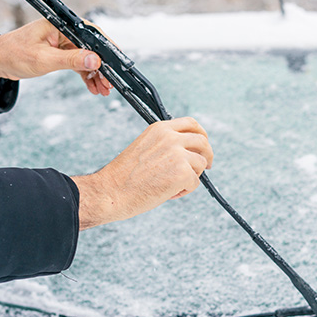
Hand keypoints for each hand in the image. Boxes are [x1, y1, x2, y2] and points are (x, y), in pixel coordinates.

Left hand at [0, 18, 113, 94]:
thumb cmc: (12, 54)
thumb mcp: (44, 59)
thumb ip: (71, 60)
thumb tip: (94, 60)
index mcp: (60, 25)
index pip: (91, 33)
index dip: (106, 48)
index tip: (116, 62)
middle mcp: (64, 31)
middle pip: (92, 48)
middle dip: (102, 67)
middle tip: (110, 83)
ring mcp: (63, 42)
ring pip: (87, 58)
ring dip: (96, 74)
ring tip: (103, 90)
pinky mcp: (60, 53)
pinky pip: (79, 64)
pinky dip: (86, 76)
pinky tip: (93, 87)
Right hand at [72, 117, 213, 229]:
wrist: (110, 192)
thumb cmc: (124, 176)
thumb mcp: (145, 147)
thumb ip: (166, 144)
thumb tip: (190, 151)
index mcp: (160, 129)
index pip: (191, 123)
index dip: (202, 134)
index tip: (203, 145)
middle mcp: (171, 138)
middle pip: (203, 142)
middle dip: (207, 155)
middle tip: (206, 167)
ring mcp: (178, 154)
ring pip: (201, 164)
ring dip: (191, 176)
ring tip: (170, 185)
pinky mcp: (183, 172)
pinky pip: (195, 182)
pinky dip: (184, 190)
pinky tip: (167, 192)